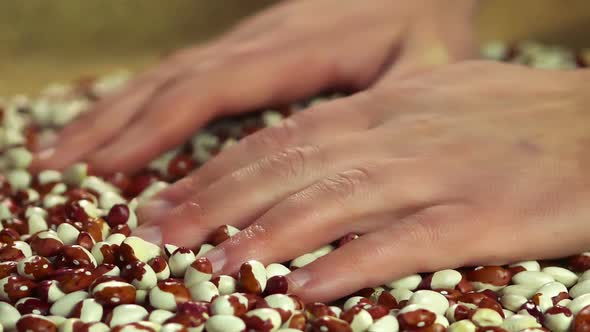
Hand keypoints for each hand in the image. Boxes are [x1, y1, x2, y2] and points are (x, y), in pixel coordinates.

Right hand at [31, 0, 475, 173]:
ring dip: (112, 113)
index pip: (210, 92)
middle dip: (109, 128)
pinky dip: (143, 102)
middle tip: (52, 167)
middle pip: (167, 84)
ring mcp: (251, 40)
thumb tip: (353, 169)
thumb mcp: (428, 68)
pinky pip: (185, 73)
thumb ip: (390, 113)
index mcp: (297, 50)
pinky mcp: (252, 45)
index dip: (157, 132)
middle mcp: (260, 42)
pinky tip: (120, 120)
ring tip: (64, 149)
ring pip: (166, 76)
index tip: (110, 171)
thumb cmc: (427, 21)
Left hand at [135, 61, 589, 301]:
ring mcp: (440, 173)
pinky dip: (351, 263)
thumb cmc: (520, 115)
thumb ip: (377, 123)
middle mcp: (400, 134)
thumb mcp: (436, 100)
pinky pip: (406, 241)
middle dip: (218, 200)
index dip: (220, 167)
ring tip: (219, 264)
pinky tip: (306, 288)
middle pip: (291, 166)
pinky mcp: (484, 215)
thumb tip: (318, 149)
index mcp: (387, 107)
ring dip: (271, 233)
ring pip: (337, 200)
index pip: (283, 135)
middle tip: (161, 231)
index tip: (170, 195)